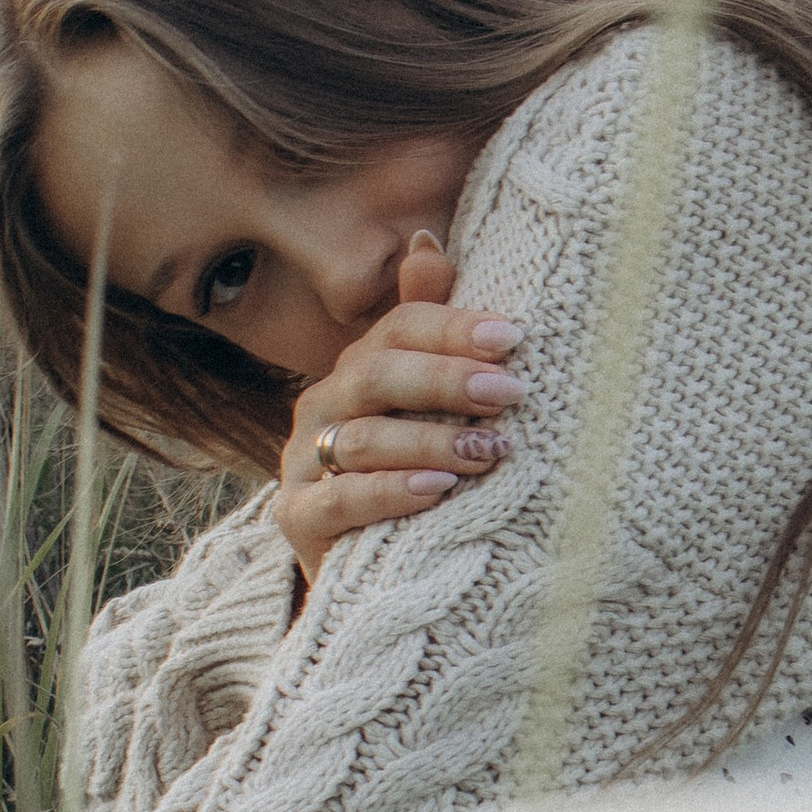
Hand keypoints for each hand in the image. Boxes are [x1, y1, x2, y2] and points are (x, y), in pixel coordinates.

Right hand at [273, 233, 526, 585]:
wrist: (374, 570)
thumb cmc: (414, 473)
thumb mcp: (428, 405)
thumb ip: (428, 328)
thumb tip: (427, 241)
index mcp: (357, 370)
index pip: (398, 330)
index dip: (453, 328)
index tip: (514, 338)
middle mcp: (323, 408)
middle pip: (377, 375)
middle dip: (447, 380)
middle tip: (510, 393)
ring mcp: (303, 464)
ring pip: (363, 439)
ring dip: (431, 441)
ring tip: (489, 451)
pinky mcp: (297, 519)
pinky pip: (338, 501)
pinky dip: (390, 492)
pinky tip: (439, 490)